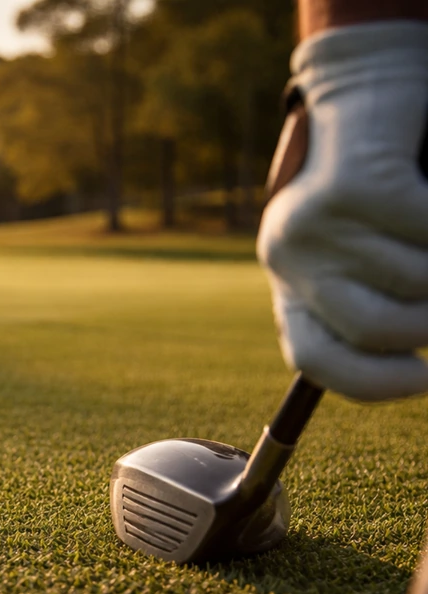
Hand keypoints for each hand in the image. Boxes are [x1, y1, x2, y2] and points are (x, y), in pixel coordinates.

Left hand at [257, 22, 427, 400]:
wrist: (364, 101)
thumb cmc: (375, 194)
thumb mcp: (363, 256)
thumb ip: (373, 305)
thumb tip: (416, 369)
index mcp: (289, 284)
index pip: (315, 361)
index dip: (375, 383)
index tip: (425, 380)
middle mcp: (289, 257)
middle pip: (375, 327)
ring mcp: (317, 222)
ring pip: (417, 278)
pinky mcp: (356, 186)